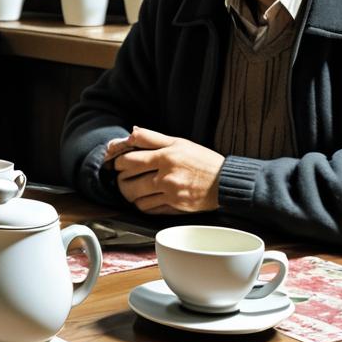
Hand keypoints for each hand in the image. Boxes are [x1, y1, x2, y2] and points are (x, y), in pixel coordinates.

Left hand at [106, 127, 223, 214]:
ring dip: (130, 194)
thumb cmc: (202, 160)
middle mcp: (166, 176)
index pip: (129, 160)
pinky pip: (149, 209)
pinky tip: (145, 199)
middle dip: (120, 179)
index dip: (117, 162)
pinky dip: (143, 205)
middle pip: (128, 181)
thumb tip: (131, 132)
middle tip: (122, 177)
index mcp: (165, 157)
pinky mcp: (174, 207)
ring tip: (131, 189)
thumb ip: (152, 137)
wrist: (225, 182)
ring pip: (136, 198)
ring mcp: (170, 193)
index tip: (117, 163)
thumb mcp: (178, 142)